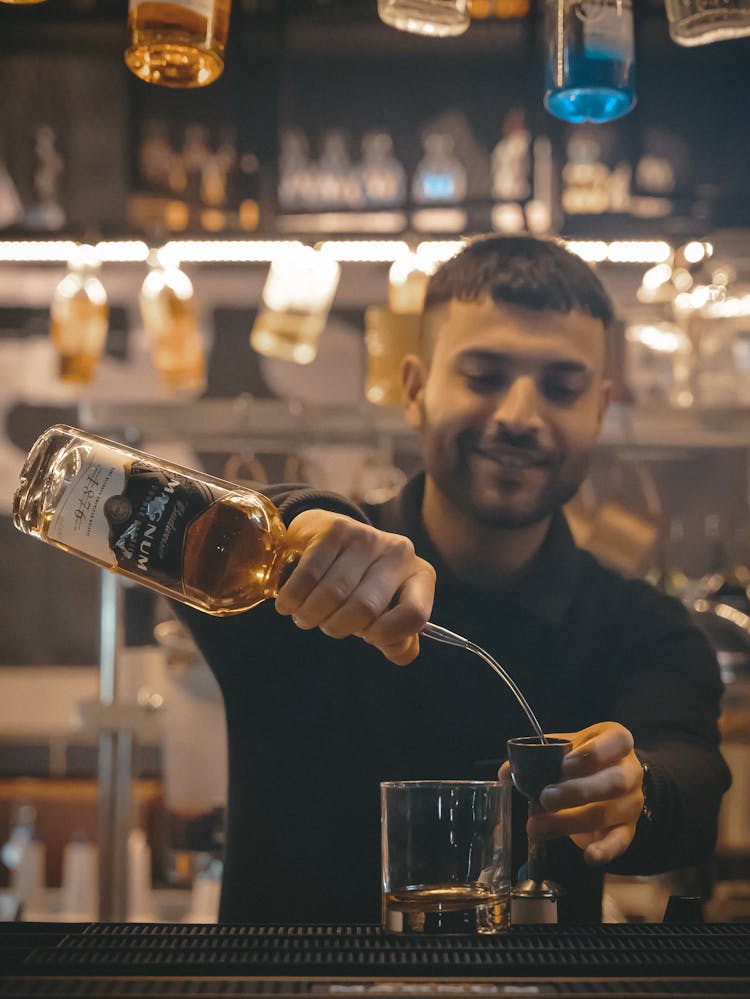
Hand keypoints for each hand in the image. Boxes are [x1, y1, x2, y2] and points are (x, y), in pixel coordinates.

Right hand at [274, 509, 435, 665]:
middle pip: (365, 608)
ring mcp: (367, 537)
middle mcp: (399, 553)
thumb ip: (398, 640)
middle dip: (336, 627)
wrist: (329, 537)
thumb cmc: (361, 585)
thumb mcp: (385, 612)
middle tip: (324, 624)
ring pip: (333, 594)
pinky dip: (293, 598)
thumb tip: (396, 649)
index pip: (415, 614)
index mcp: (420, 576)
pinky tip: (288, 603)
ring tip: (305, 615)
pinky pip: (309, 576)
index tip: (366, 637)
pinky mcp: (335, 529)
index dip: (387, 635)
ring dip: (310, 615)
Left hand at [499, 722, 643, 865]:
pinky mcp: (628, 828)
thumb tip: (506, 774)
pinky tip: (588, 856)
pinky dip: (605, 851)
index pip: (617, 742)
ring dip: (570, 822)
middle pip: (614, 782)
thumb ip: (537, 756)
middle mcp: (630, 771)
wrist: (606, 778)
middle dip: (578, 791)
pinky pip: (620, 841)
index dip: (593, 754)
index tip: (564, 765)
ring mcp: (632, 801)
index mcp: (616, 742)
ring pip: (608, 813)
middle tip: (545, 798)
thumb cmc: (582, 759)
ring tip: (538, 827)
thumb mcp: (564, 748)